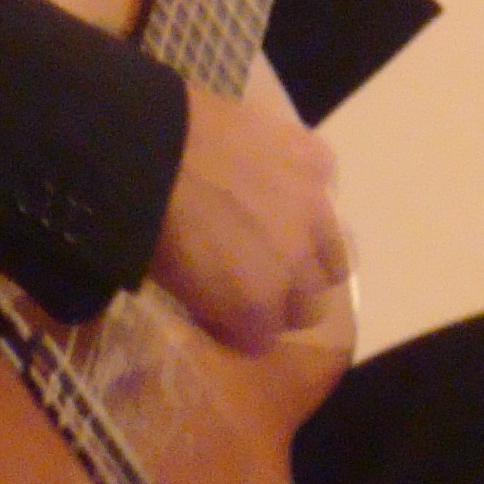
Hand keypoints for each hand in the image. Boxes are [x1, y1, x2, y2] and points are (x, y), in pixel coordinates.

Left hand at [145, 85, 347, 355]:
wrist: (153, 146)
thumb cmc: (149, 221)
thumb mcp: (171, 283)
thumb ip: (213, 304)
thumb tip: (227, 308)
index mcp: (256, 305)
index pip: (265, 337)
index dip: (245, 324)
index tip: (228, 310)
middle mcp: (298, 267)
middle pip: (310, 307)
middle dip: (285, 298)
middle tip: (255, 274)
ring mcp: (315, 212)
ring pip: (335, 255)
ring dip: (309, 252)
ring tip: (278, 230)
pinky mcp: (317, 162)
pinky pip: (325, 187)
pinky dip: (305, 189)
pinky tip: (276, 177)